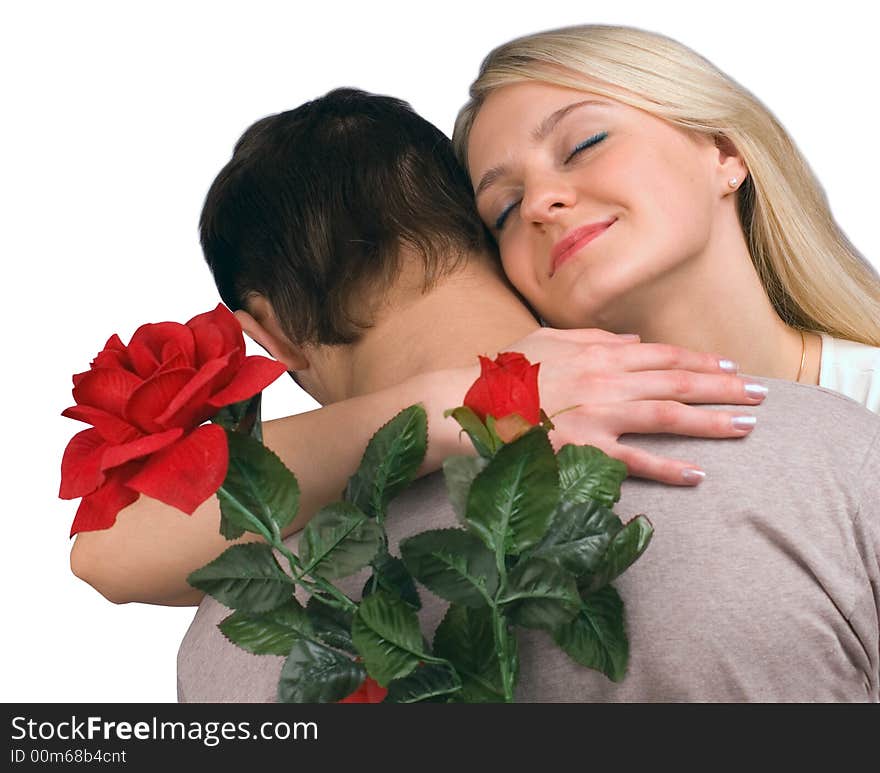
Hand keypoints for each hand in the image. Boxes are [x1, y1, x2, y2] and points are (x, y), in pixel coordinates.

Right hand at [503, 327, 765, 484]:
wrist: (468, 402)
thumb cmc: (505, 371)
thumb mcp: (547, 340)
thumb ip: (593, 338)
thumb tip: (632, 340)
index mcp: (597, 354)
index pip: (662, 356)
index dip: (701, 362)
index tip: (731, 367)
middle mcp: (605, 381)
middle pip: (676, 383)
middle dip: (723, 388)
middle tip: (761, 395)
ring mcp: (597, 415)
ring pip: (666, 416)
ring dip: (710, 421)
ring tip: (746, 427)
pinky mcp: (582, 450)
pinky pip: (633, 460)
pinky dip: (667, 468)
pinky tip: (697, 474)